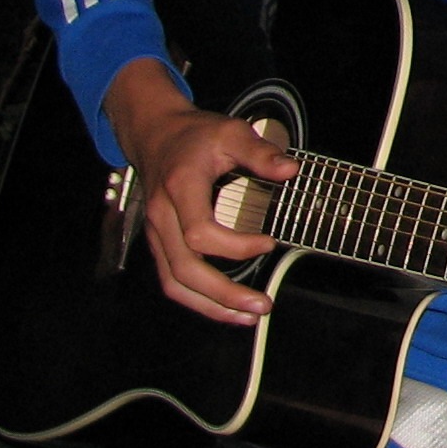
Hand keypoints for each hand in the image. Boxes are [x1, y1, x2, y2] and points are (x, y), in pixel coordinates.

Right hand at [104, 58, 297, 324]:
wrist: (157, 135)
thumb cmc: (195, 136)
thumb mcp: (231, 131)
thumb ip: (260, 152)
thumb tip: (289, 170)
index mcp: (180, 187)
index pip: (200, 232)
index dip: (235, 246)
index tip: (268, 241)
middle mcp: (162, 215)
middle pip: (185, 269)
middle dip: (224, 293)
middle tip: (262, 304)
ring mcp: (156, 233)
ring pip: (175, 283)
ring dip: (211, 307)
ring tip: (247, 316)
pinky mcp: (159, 243)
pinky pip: (173, 281)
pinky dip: (198, 301)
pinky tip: (226, 309)